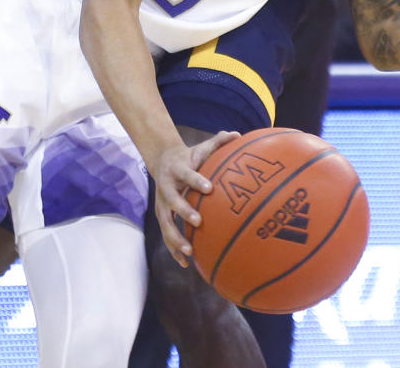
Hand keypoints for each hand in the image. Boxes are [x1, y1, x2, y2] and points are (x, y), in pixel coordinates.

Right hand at [152, 129, 239, 266]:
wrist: (163, 161)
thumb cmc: (189, 157)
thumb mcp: (201, 147)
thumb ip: (218, 142)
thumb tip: (237, 134)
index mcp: (177, 169)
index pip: (187, 174)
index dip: (197, 180)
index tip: (210, 188)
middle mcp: (166, 188)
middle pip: (172, 201)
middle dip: (184, 211)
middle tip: (199, 221)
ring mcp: (162, 205)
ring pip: (165, 224)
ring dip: (175, 238)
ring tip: (189, 251)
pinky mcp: (163, 217)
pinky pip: (167, 236)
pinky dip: (174, 250)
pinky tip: (187, 264)